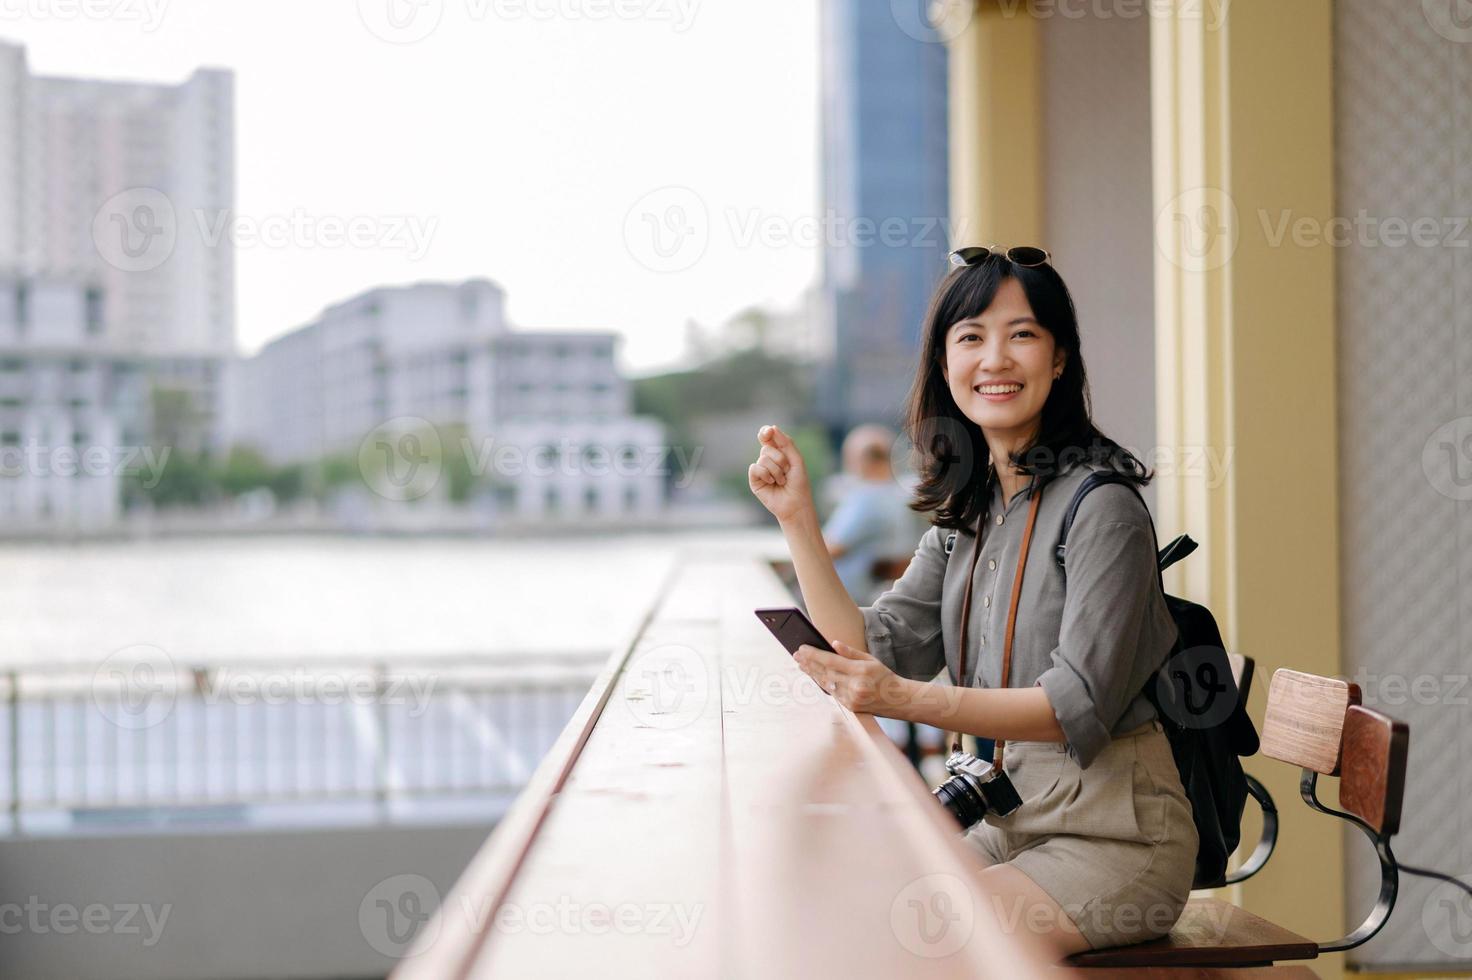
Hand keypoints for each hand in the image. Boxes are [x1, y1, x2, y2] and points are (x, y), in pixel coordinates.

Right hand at [748, 423, 814, 524]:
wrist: (796, 504)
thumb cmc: (799, 483)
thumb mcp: (796, 459)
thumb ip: (786, 443)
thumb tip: (772, 428)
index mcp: (778, 452)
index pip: (767, 437)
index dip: (766, 432)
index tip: (768, 431)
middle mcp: (767, 460)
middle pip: (766, 448)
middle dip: (780, 459)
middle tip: (787, 471)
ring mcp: (760, 470)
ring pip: (762, 458)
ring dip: (777, 470)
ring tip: (782, 481)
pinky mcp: (754, 480)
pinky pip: (755, 468)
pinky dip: (766, 474)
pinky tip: (772, 483)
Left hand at [793, 639, 912, 716]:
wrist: (899, 699)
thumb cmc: (884, 676)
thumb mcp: (871, 660)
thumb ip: (851, 652)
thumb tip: (833, 644)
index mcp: (860, 671)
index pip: (831, 661)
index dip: (814, 655)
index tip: (802, 649)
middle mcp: (855, 686)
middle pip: (825, 672)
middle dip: (808, 663)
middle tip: (796, 655)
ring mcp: (851, 698)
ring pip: (826, 683)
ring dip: (812, 673)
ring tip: (801, 664)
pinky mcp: (850, 707)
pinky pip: (832, 693)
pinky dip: (822, 683)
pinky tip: (814, 676)